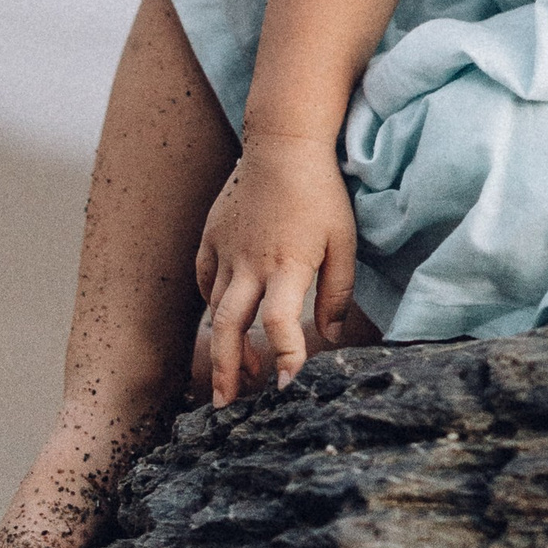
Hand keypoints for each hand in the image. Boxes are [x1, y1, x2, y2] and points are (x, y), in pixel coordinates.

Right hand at [197, 132, 358, 403]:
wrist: (283, 142)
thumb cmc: (320, 192)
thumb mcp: (344, 241)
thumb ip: (337, 293)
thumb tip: (330, 338)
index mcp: (287, 264)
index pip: (279, 322)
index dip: (283, 356)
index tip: (286, 385)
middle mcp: (250, 262)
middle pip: (229, 327)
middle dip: (226, 370)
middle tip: (224, 405)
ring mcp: (225, 248)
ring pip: (215, 309)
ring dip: (225, 343)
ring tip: (239, 370)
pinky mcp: (211, 236)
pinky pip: (204, 280)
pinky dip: (212, 303)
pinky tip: (226, 316)